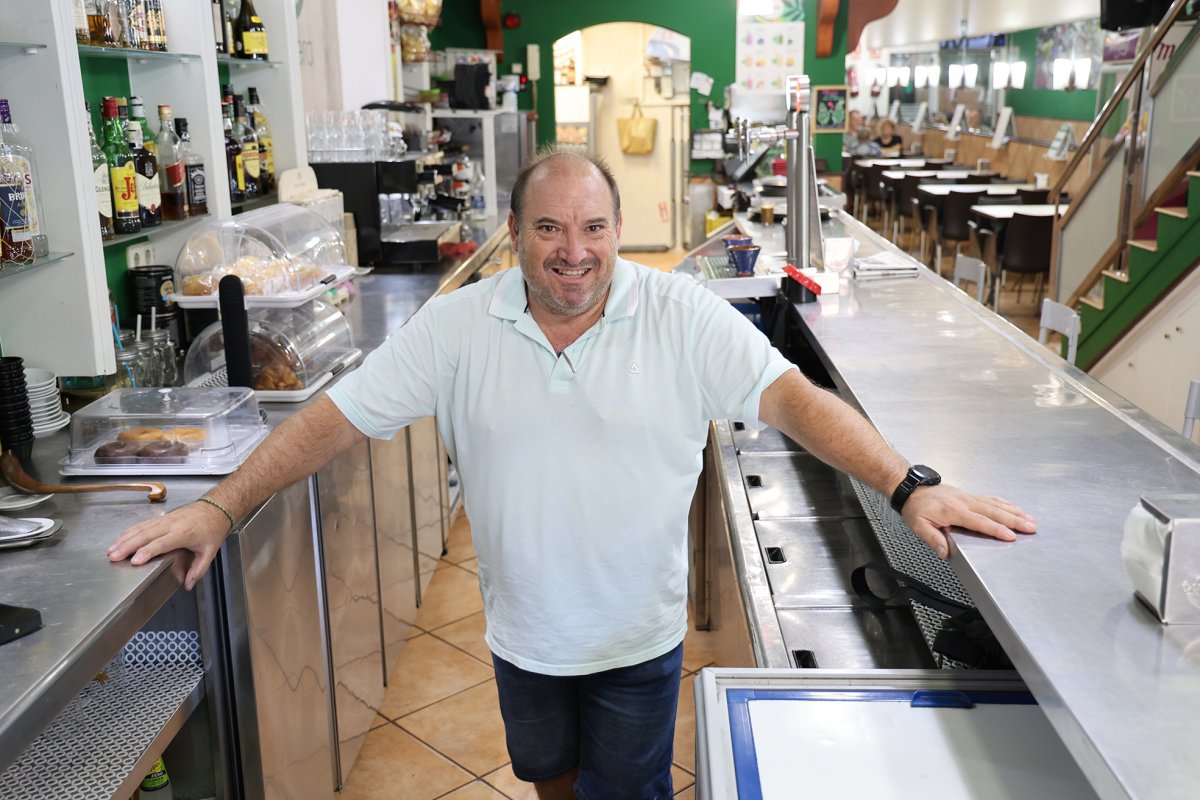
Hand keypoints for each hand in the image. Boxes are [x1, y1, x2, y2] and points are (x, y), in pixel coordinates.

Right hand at [108, 501, 231, 589]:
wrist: (215, 508)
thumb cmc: (212, 528)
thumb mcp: (210, 551)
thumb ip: (198, 569)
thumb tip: (188, 584)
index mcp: (183, 533)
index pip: (161, 543)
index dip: (147, 552)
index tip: (135, 561)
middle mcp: (171, 525)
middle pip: (145, 535)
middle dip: (128, 546)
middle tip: (114, 556)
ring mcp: (165, 520)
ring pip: (141, 528)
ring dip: (125, 539)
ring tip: (111, 550)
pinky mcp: (162, 518)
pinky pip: (143, 524)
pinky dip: (130, 531)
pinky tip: (121, 538)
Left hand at [901, 484, 1036, 558]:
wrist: (913, 489)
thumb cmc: (916, 507)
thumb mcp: (918, 525)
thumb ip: (933, 539)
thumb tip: (945, 552)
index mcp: (954, 511)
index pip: (980, 522)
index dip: (996, 529)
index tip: (1011, 536)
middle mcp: (965, 502)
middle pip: (994, 512)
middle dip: (1014, 520)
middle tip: (1031, 528)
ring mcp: (969, 498)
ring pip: (996, 504)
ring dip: (1014, 512)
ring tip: (1030, 519)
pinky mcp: (970, 496)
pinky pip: (991, 499)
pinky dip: (1005, 504)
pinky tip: (1015, 508)